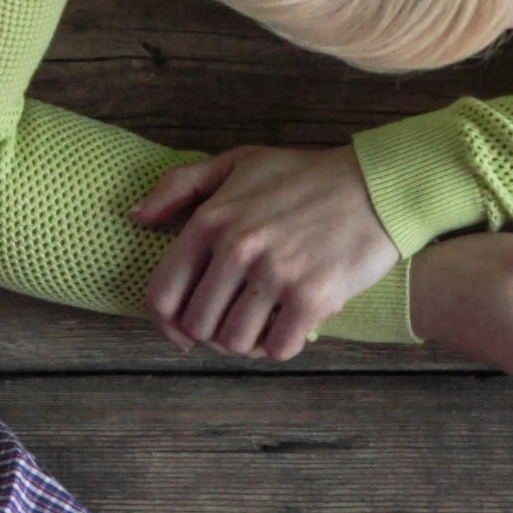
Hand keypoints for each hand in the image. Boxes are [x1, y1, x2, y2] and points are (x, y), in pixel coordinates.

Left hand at [131, 145, 400, 361]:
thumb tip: (136, 217)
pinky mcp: (312, 297)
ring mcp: (275, 274)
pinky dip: (280, 347)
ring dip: (247, 343)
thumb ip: (179, 187)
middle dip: (212, 333)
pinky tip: (290, 329)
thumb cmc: (305, 175)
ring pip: (235, 342)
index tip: (180, 335)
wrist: (376, 187)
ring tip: (262, 326)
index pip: (163, 292)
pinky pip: (278, 348)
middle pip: (198, 325)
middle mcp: (238, 248)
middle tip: (234, 325)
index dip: (164, 324)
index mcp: (211, 220)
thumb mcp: (237, 163)